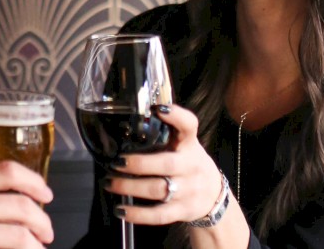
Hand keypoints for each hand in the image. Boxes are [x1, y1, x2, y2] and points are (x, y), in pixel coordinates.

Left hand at [105, 104, 222, 225]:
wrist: (214, 195)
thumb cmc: (189, 164)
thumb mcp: (185, 145)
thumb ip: (165, 134)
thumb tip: (127, 122)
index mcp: (189, 145)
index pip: (188, 126)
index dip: (176, 116)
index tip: (157, 109)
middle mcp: (190, 166)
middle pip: (166, 164)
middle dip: (138, 164)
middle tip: (116, 162)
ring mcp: (188, 190)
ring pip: (158, 190)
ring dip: (129, 187)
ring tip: (109, 183)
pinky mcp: (182, 211)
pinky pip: (159, 215)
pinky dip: (138, 214)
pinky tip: (120, 210)